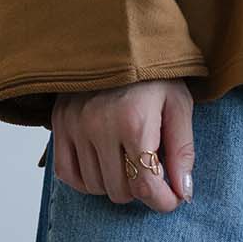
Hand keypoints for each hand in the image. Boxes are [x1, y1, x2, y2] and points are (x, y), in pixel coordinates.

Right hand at [51, 78, 194, 210]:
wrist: (120, 41)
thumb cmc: (155, 74)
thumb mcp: (179, 106)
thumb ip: (182, 151)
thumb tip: (183, 192)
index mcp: (134, 121)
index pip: (145, 184)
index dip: (163, 201)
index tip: (172, 200)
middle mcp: (99, 126)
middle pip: (120, 191)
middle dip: (142, 190)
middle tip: (152, 171)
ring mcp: (74, 125)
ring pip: (95, 187)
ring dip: (116, 184)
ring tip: (130, 162)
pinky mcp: (59, 123)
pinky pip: (67, 174)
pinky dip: (87, 179)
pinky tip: (104, 167)